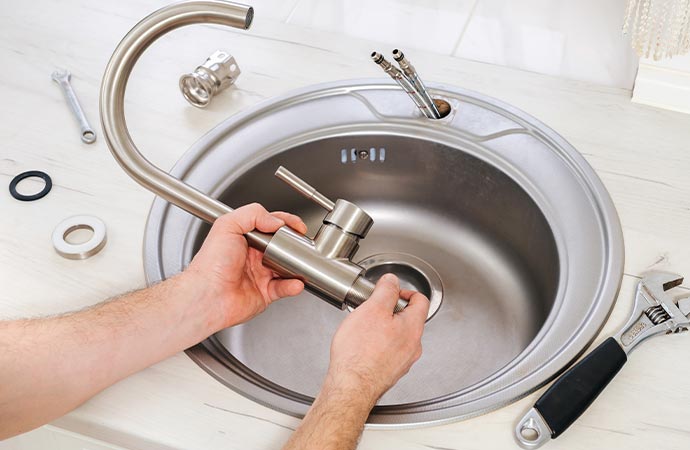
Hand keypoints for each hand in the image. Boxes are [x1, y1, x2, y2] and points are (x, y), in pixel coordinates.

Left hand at [184, 203, 306, 328]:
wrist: (207, 295)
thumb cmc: (210, 264)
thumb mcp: (227, 225)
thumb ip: (253, 214)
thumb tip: (276, 220)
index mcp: (244, 238)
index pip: (271, 226)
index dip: (286, 224)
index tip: (297, 226)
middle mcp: (253, 256)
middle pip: (282, 247)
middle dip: (294, 245)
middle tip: (300, 245)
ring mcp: (260, 275)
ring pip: (287, 268)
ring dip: (297, 266)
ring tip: (302, 264)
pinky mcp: (265, 293)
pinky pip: (284, 288)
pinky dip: (293, 285)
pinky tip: (295, 282)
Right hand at [325, 274, 429, 404]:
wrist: (351, 387)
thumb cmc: (360, 353)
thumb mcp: (373, 309)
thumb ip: (386, 291)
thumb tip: (392, 281)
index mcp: (413, 328)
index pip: (421, 300)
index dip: (405, 291)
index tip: (391, 291)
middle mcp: (412, 346)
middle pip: (408, 319)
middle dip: (390, 310)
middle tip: (372, 309)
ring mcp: (402, 361)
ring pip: (397, 336)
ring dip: (383, 328)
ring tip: (364, 329)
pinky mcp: (390, 372)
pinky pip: (388, 351)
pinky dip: (377, 345)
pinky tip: (362, 346)